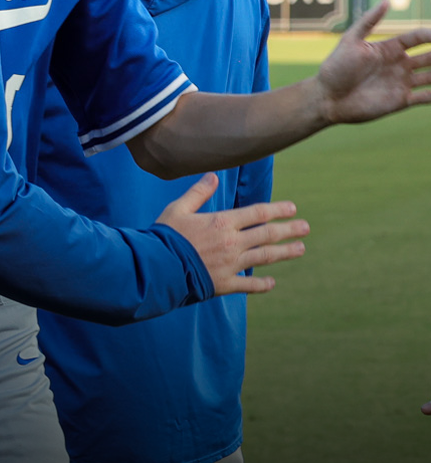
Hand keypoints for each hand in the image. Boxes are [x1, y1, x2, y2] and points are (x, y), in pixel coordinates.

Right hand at [154, 174, 307, 293]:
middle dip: (289, 230)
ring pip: (264, 257)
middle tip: (305, 228)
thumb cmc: (164, 236)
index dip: (277, 210)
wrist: (156, 268)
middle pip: (267, 235)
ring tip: (300, 249)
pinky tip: (272, 283)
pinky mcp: (224, 283)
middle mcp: (232, 243)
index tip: (293, 208)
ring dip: (284, 253)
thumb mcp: (178, 209)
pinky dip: (261, 285)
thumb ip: (197, 193)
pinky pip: (248, 285)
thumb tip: (213, 176)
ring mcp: (230, 264)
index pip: (258, 213)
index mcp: (222, 223)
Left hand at [315, 2, 430, 123]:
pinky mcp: (402, 100)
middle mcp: (399, 65)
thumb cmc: (335, 68)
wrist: (326, 98)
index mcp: (389, 49)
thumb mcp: (350, 41)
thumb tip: (386, 0)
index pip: (419, 37)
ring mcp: (402, 82)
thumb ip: (368, 21)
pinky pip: (427, 96)